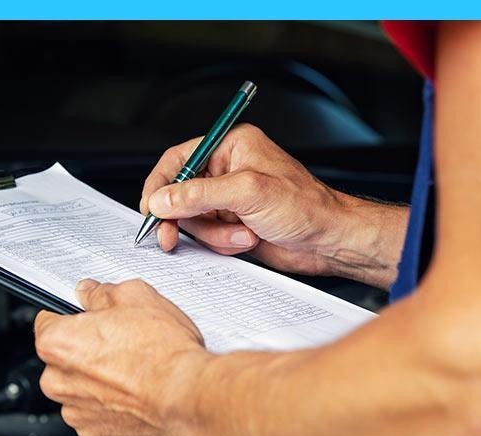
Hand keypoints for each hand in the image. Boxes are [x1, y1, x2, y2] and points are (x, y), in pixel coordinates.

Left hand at [34, 279, 207, 435]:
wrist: (190, 399)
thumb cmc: (165, 354)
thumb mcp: (136, 297)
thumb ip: (103, 294)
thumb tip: (91, 293)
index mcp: (57, 344)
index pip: (47, 321)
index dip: (72, 318)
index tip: (87, 319)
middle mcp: (57, 382)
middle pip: (61, 360)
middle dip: (85, 352)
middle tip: (120, 345)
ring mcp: (76, 413)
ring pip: (78, 391)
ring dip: (97, 383)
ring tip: (133, 372)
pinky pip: (95, 417)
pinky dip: (111, 409)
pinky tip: (135, 396)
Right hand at [141, 124, 405, 289]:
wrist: (329, 241)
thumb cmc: (306, 207)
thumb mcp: (248, 193)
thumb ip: (199, 194)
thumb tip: (162, 199)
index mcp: (231, 147)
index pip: (178, 159)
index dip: (160, 185)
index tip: (151, 208)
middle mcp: (227, 170)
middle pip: (179, 194)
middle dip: (183, 218)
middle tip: (170, 236)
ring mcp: (228, 199)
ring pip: (192, 220)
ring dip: (212, 235)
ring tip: (242, 235)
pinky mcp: (231, 223)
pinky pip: (206, 236)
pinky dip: (221, 243)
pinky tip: (246, 240)